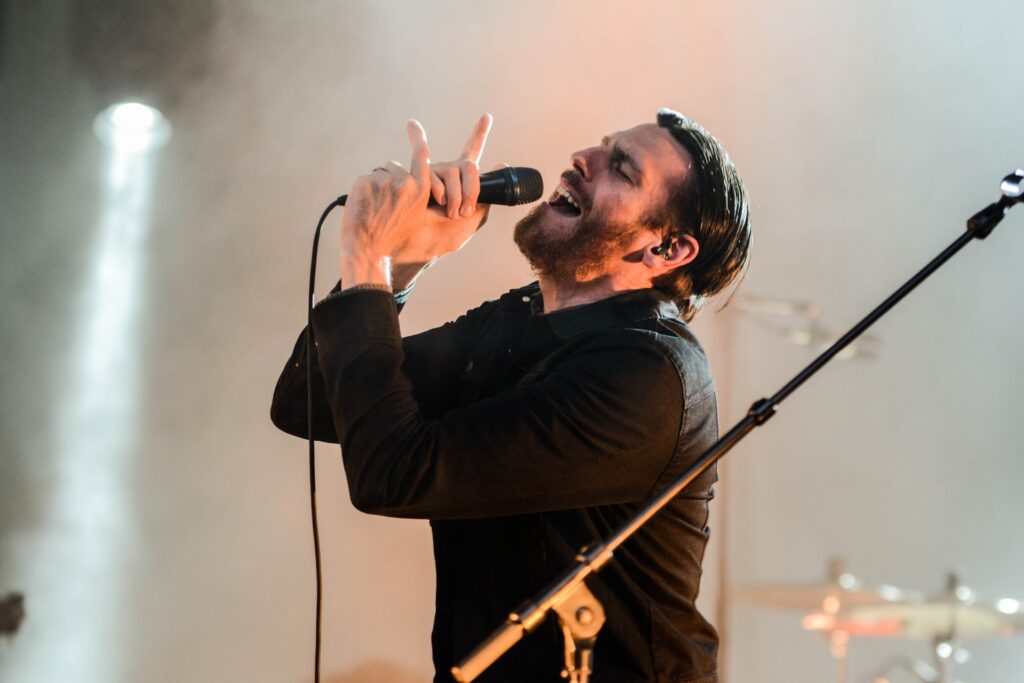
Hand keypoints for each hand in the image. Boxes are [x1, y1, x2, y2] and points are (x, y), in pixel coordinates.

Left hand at [338, 119, 434, 286]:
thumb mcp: (417, 218)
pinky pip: (363, 181)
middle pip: (393, 169)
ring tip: (373, 212)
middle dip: (387, 183)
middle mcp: (405, 182)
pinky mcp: (364, 182)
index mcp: (421, 190)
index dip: (417, 137)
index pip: (421, 155)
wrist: (368, 249)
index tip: (412, 124)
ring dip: (373, 190)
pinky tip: (363, 208)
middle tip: (381, 207)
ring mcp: (384, 181)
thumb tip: (408, 178)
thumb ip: (418, 196)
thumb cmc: (392, 238)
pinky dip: (361, 192)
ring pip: (377, 178)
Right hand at [392, 114, 496, 268]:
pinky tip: (434, 202)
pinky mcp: (417, 176)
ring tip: (448, 211)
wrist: (422, 244)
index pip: (472, 151)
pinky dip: (438, 191)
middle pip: (467, 166)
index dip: (479, 133)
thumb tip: (503, 164)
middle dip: (471, 188)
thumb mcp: (474, 217)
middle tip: (466, 209)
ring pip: (451, 172)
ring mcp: (432, 172)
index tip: (486, 116)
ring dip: (455, 195)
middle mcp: (447, 171)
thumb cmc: (448, 234)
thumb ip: (488, 195)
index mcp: (462, 179)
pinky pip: (432, 175)